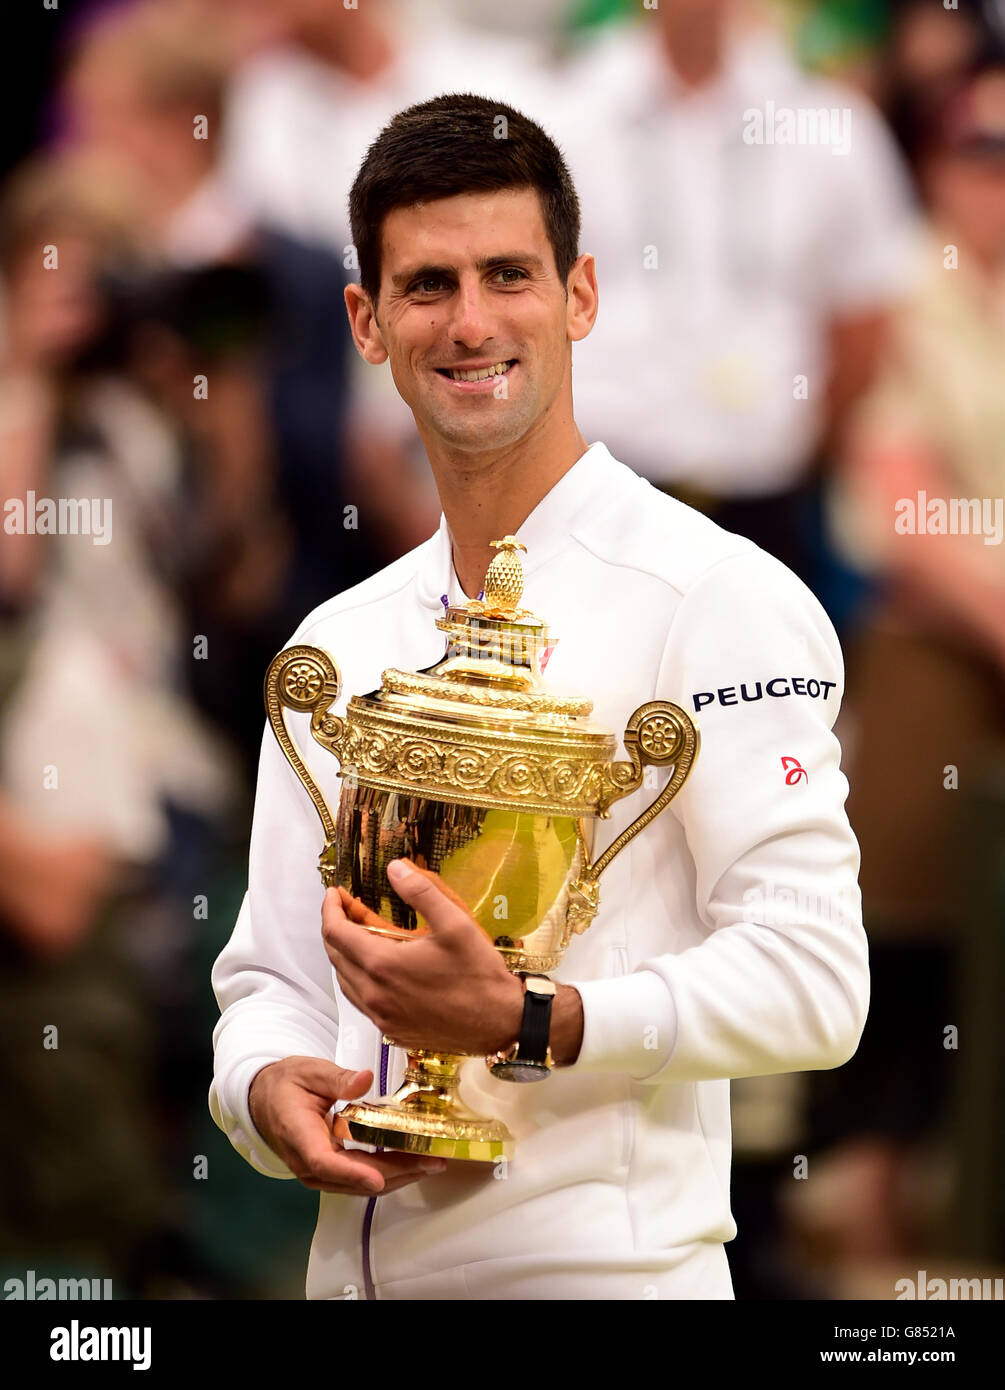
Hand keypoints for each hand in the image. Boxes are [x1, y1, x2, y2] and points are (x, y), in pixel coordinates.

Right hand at [248, 1057, 446, 1194]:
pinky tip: (412, 1164)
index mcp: (298, 1134)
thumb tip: (365, 1079)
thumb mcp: (309, 1071)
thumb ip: (337, 1078)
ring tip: (431, 1164)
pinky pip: (359, 1179)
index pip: (323, 1161)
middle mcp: (306, 1162)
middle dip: (395, 1173)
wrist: (266, 1100)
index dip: (352, 1172)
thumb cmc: (287, 1084)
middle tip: (431, 1162)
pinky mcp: (330, 1172)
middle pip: (351, 1177)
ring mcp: (318, 1172)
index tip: (377, 1178)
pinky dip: (388, 1174)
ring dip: (397, 1177)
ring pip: (359, 1184)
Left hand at [322, 859, 523, 1056]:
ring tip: (359, 934)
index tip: (334, 894)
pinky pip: (361, 1000)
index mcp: (383, 965)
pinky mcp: (392, 1029)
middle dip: (335, 927)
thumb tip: (395, 868)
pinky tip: (377, 968)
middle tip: (346, 908)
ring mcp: (381, 1016)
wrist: (498, 1022)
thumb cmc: (479, 976)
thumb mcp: (455, 923)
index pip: (336, 933)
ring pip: (345, 981)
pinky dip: (359, 978)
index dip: (330, 908)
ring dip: (345, 955)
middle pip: (335, 956)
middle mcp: (375, 994)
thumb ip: (422, 891)